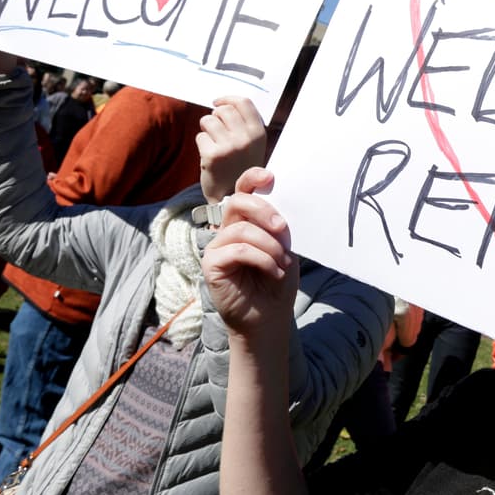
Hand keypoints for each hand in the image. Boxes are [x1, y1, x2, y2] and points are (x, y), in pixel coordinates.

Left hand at [196, 96, 267, 202]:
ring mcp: (230, 147)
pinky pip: (200, 136)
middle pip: (223, 110)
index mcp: (259, 134)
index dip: (228, 99)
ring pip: (208, 120)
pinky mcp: (213, 155)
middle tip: (216, 131)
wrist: (233, 198)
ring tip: (213, 143)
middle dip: (215, 116)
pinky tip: (209, 156)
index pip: (244, 102)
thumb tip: (225, 103)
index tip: (217, 102)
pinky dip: (202, 144)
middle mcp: (246, 138)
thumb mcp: (253, 146)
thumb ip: (245, 125)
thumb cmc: (241, 168)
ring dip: (206, 129)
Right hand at [201, 168, 296, 337]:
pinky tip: (274, 272)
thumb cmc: (276, 281)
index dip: (252, 178)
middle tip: (282, 229)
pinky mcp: (212, 265)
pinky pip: (237, 250)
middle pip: (237, 202)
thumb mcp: (283, 248)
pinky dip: (262, 259)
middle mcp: (226, 231)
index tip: (270, 177)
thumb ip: (277, 227)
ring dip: (269, 245)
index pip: (241, 191)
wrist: (269, 317)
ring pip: (241, 229)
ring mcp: (216, 247)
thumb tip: (279, 209)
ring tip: (283, 262)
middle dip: (264, 210)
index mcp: (244, 222)